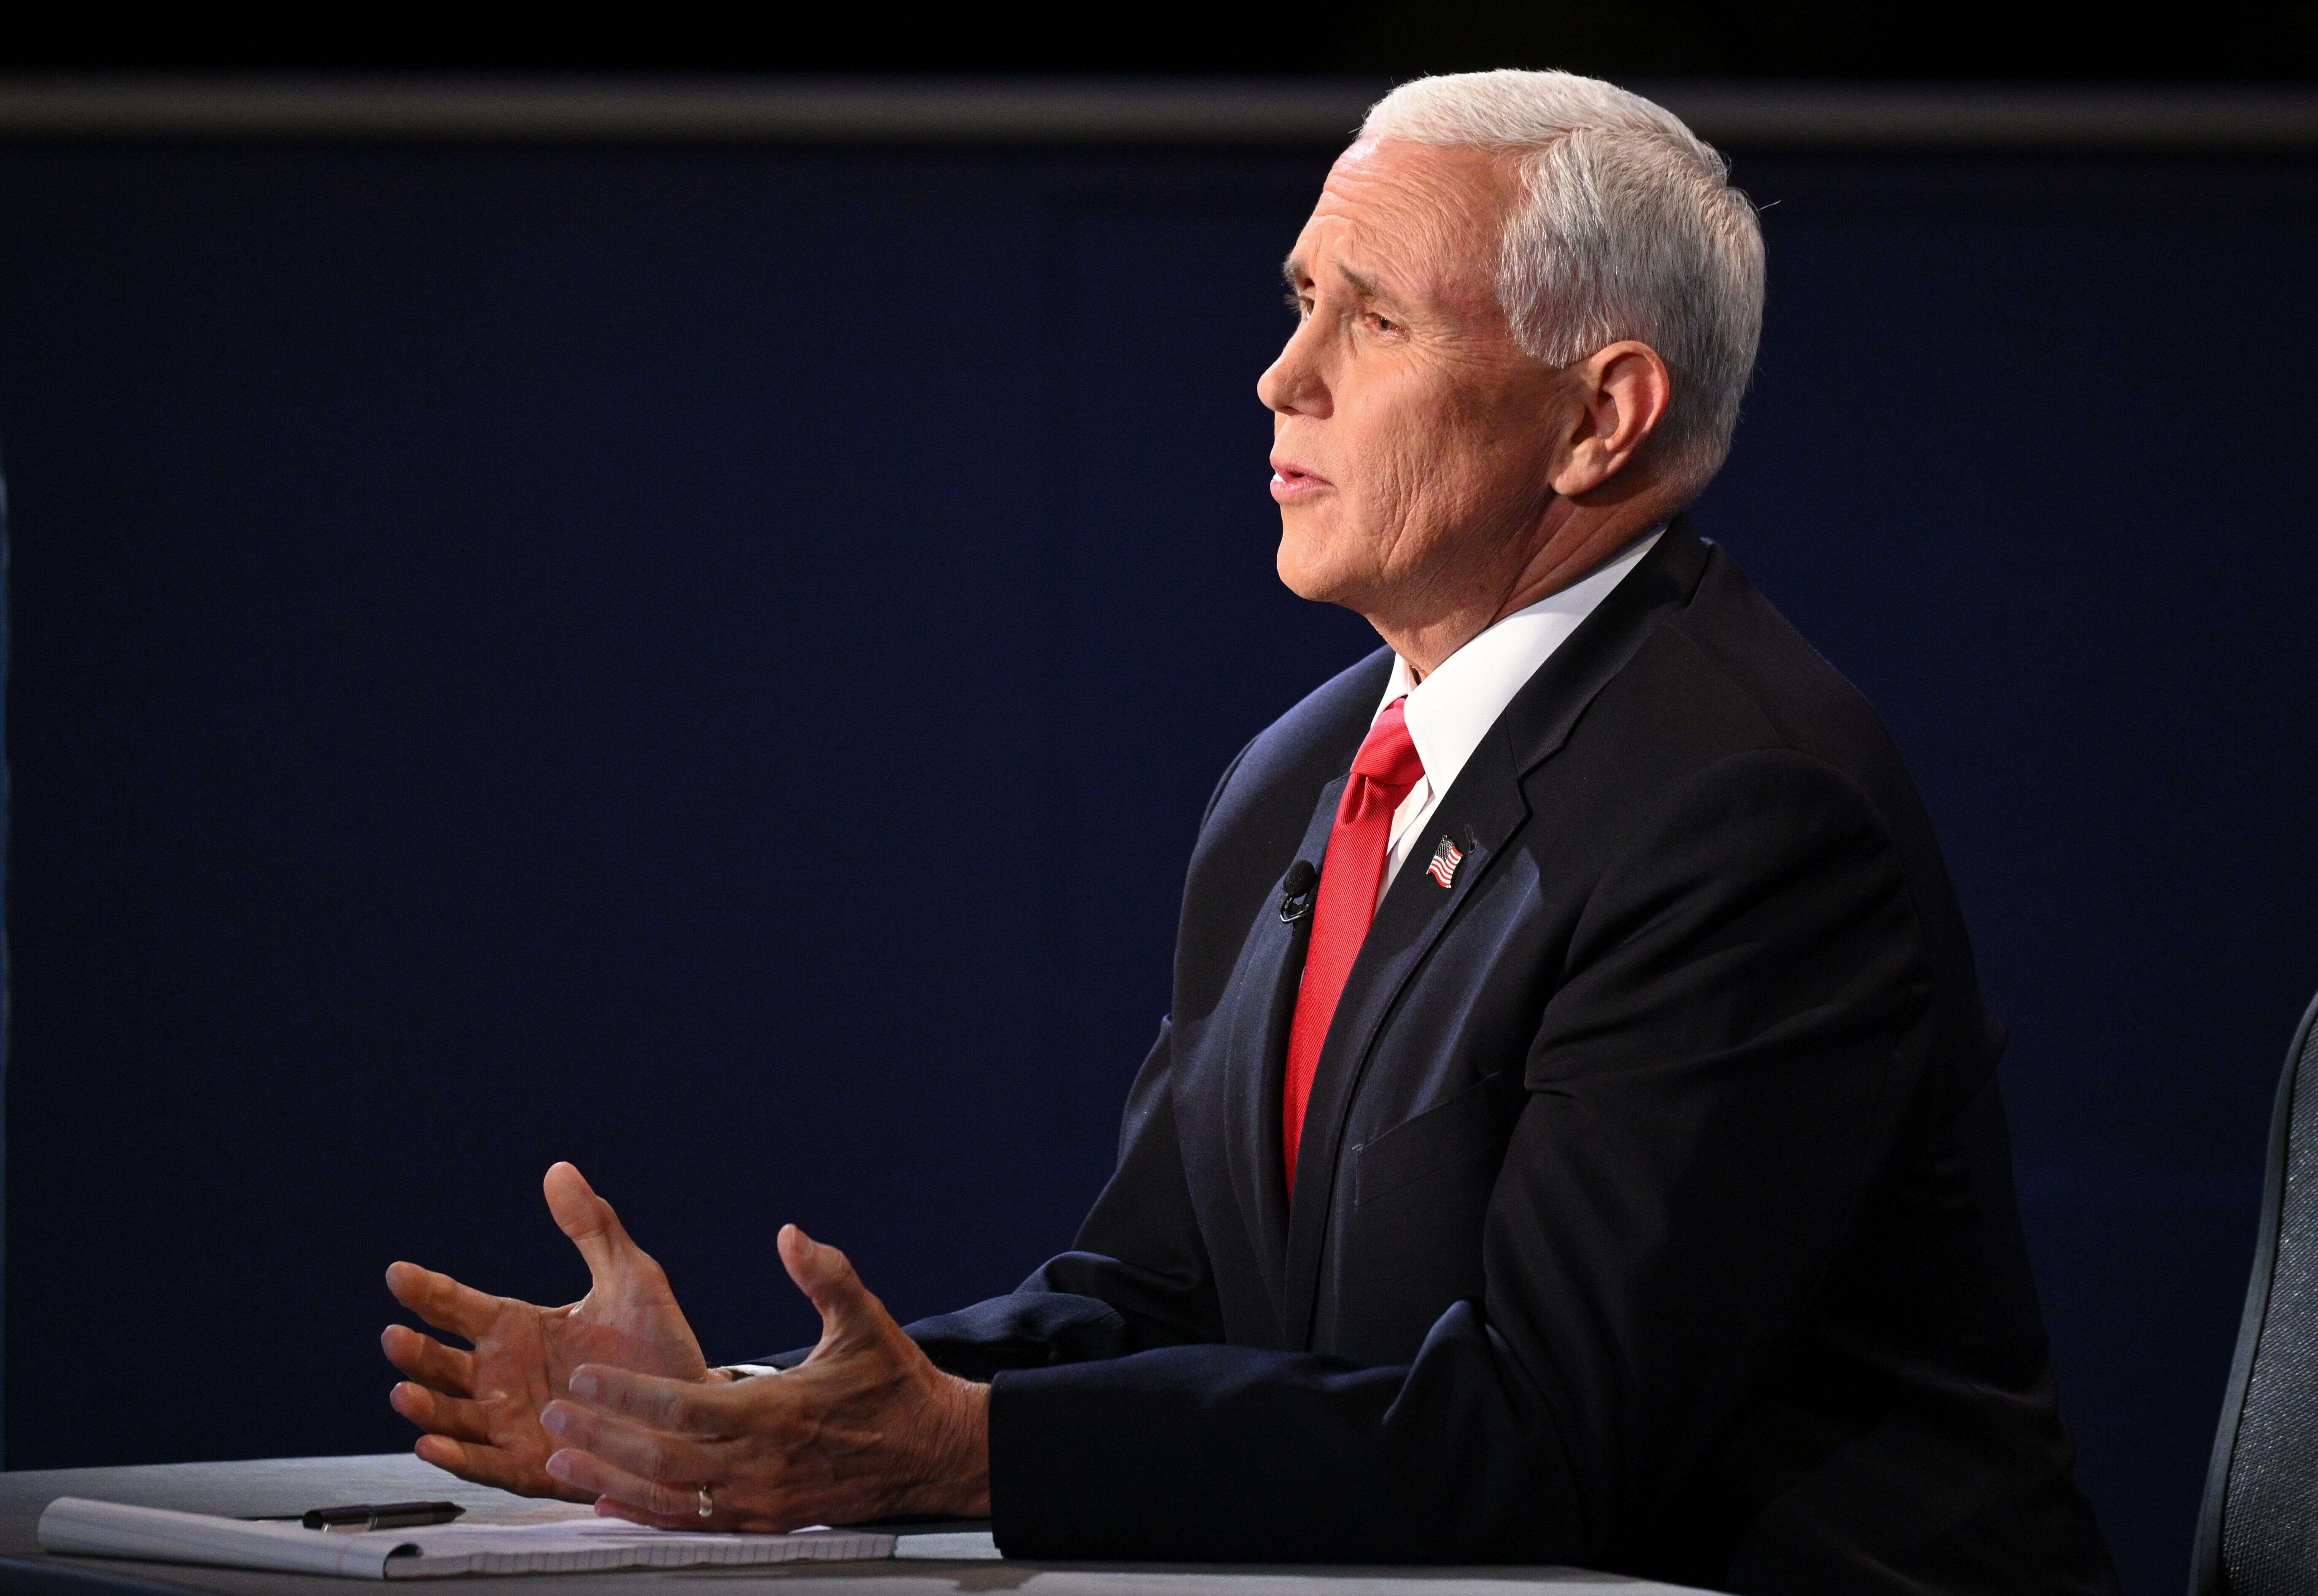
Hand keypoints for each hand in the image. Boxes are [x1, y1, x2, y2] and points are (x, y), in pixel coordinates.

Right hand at [383, 1162, 716, 1499]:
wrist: (691, 1410)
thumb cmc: (657, 1345)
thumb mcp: (631, 1278)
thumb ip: (593, 1228)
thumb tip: (560, 1170)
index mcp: (518, 1328)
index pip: (459, 1306)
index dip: (427, 1291)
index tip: (398, 1274)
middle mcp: (503, 1375)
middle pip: (443, 1364)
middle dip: (416, 1352)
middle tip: (397, 1337)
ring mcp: (510, 1422)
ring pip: (452, 1414)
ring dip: (425, 1405)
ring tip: (405, 1391)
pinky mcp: (527, 1464)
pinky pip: (482, 1462)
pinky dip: (454, 1455)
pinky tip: (431, 1443)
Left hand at [537, 1224, 990, 1528]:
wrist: (935, 1452)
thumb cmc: (896, 1383)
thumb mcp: (867, 1319)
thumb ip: (826, 1275)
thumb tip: (789, 1234)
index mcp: (779, 1412)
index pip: (684, 1408)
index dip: (627, 1396)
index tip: (583, 1379)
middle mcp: (764, 1463)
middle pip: (662, 1458)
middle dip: (600, 1439)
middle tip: (551, 1419)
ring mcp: (763, 1500)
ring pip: (670, 1498)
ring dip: (609, 1481)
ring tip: (560, 1463)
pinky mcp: (767, 1521)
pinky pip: (693, 1524)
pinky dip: (645, 1515)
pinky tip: (609, 1504)